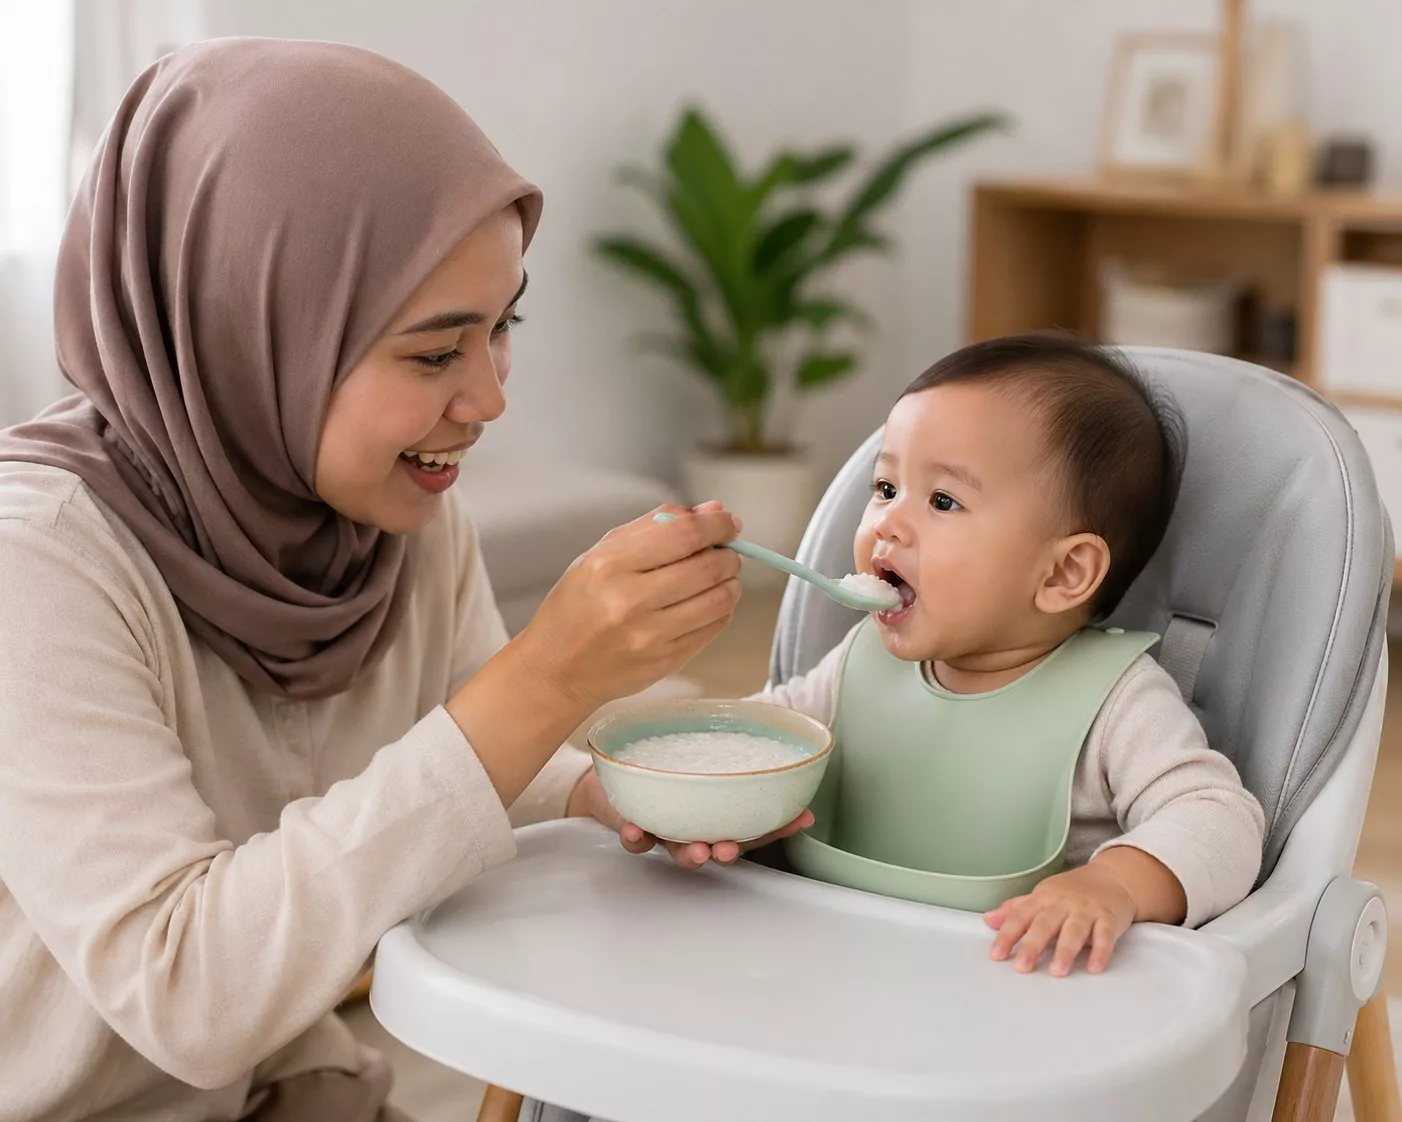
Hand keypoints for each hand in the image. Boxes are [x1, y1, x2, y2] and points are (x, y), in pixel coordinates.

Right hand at [517, 502, 741, 710]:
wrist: (556, 669)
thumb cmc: (577, 605)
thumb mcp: (601, 553)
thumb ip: (655, 525)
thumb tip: (712, 510)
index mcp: (610, 565)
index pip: (684, 534)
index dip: (717, 524)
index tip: (728, 522)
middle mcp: (631, 601)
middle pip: (708, 566)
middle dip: (729, 554)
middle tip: (726, 551)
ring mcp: (650, 636)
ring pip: (719, 599)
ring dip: (730, 582)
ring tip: (719, 577)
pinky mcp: (666, 661)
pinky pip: (714, 627)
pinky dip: (720, 609)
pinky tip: (705, 603)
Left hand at [567, 766, 813, 869]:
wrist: (608, 777)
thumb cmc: (662, 765)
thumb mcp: (697, 753)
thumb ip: (729, 742)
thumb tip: (772, 715)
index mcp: (715, 812)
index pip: (753, 823)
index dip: (780, 824)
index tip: (802, 818)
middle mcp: (693, 827)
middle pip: (719, 845)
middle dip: (730, 850)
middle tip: (731, 848)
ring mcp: (663, 829)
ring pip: (678, 850)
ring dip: (689, 854)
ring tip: (697, 851)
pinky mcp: (631, 826)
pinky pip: (634, 839)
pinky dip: (635, 836)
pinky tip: (636, 829)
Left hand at [984, 863, 1136, 976]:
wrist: (1112, 877)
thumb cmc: (1072, 890)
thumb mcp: (1041, 896)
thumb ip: (1015, 910)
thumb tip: (988, 920)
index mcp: (1042, 899)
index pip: (1020, 917)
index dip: (1007, 936)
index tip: (996, 955)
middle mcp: (1062, 904)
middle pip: (1045, 925)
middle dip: (1032, 946)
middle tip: (1022, 967)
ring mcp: (1086, 910)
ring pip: (1074, 931)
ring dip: (1065, 951)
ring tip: (1057, 972)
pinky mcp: (1109, 918)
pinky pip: (1105, 935)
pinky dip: (1100, 951)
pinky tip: (1094, 967)